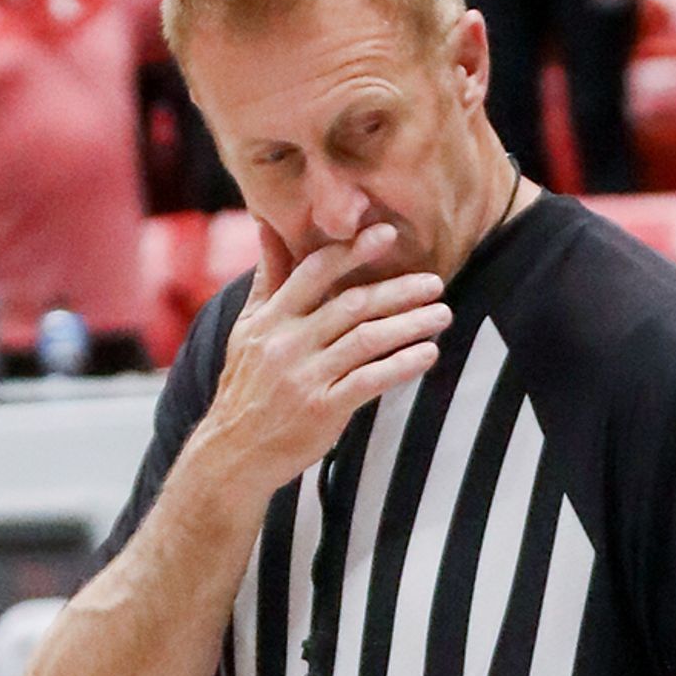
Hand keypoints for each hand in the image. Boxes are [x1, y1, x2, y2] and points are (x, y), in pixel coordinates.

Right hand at [216, 232, 451, 480]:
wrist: (233, 451)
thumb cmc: (247, 385)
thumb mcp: (247, 328)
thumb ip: (268, 278)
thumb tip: (268, 223)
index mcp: (271, 318)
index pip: (314, 272)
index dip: (352, 251)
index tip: (387, 234)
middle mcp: (286, 342)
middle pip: (350, 304)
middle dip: (397, 290)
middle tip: (434, 282)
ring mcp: (304, 376)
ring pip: (366, 340)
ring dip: (409, 325)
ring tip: (442, 315)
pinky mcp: (322, 409)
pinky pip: (370, 380)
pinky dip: (401, 365)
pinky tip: (428, 354)